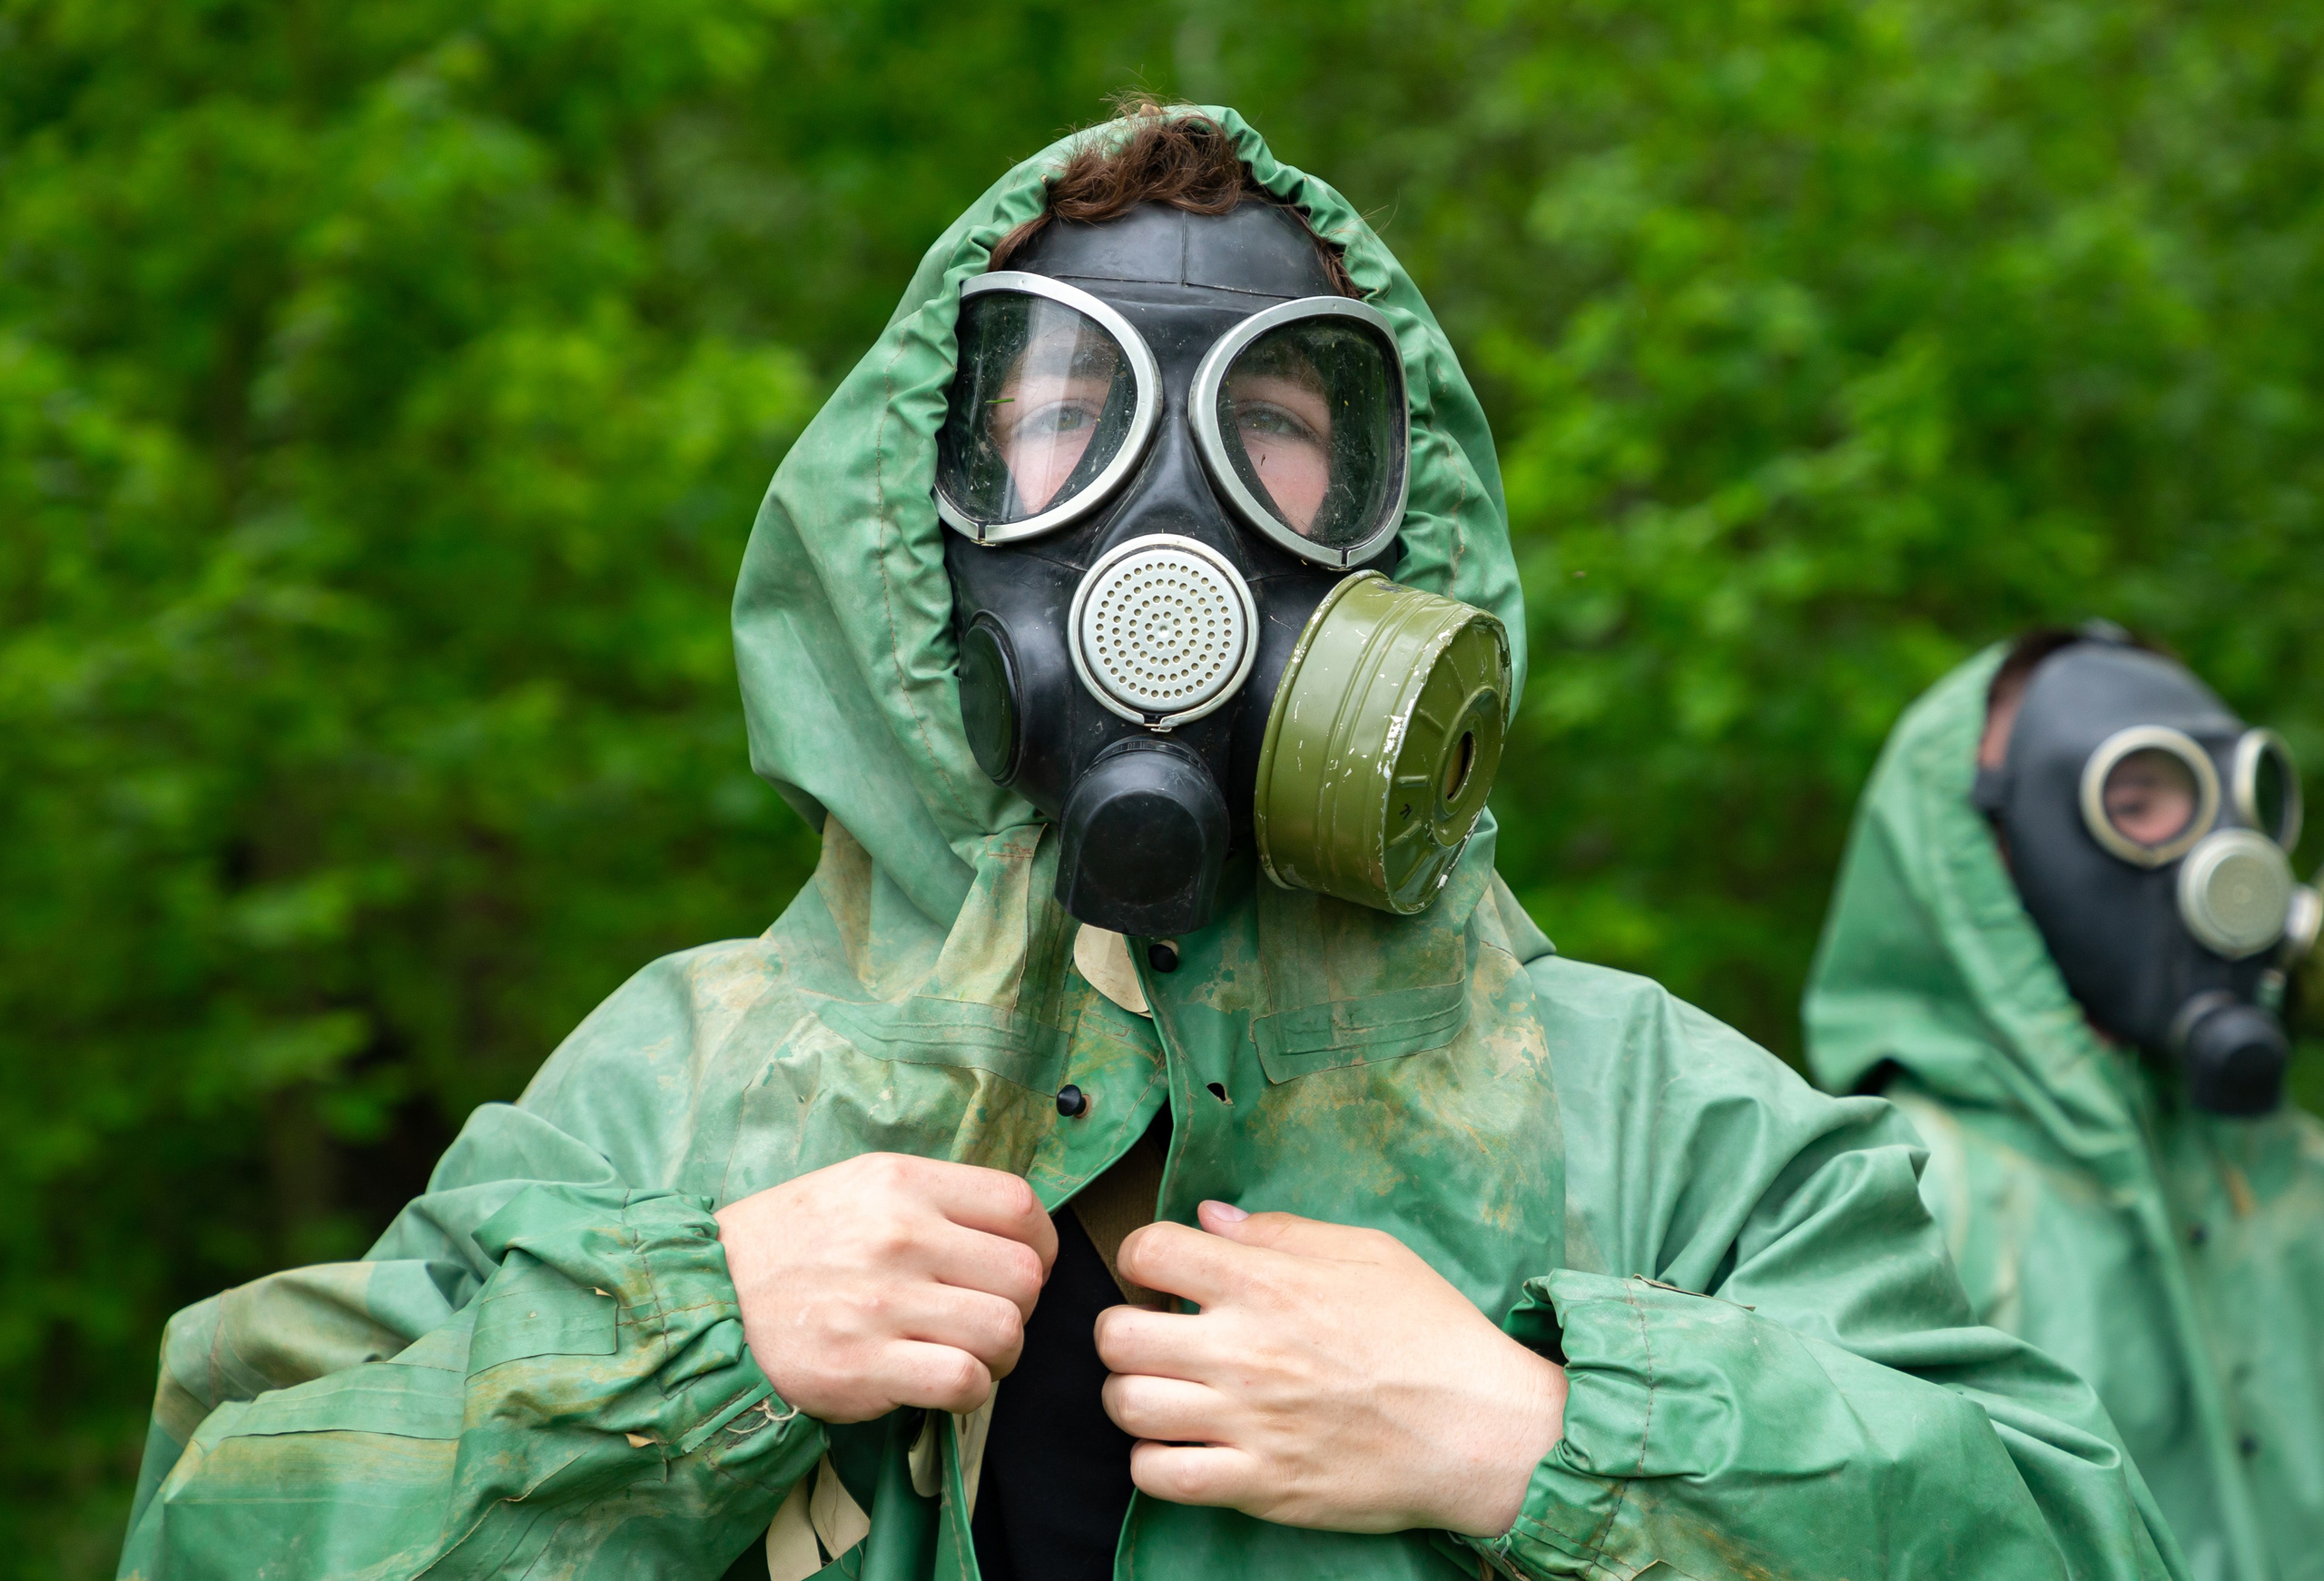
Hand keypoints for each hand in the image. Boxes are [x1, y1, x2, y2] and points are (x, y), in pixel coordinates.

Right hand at [716, 1153, 1056, 1423]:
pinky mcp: (865, 1366)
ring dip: (1000, 1355)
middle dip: (1021, 1307)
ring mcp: (881, 1302)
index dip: (1038, 1246)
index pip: (1019, 1205)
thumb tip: (1015, 1234)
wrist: (708, 1297)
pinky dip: (969, 1390)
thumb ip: (936, 1200)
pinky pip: (964, 1382)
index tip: (1022, 1269)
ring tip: (967, 1353)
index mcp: (902, 1181)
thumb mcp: (861, 1186)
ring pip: (1004, 1331)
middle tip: (988, 1318)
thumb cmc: (794, 1243)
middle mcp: (898, 1234)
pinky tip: (941, 1382)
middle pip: (1023, 1275)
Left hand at [1097, 1202, 1564, 1535]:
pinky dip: (1153, 1462)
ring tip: (1165, 1392)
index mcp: (1266, 1283)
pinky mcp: (1259, 1485)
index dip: (1143, 1256)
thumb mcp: (1367, 1253)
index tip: (1163, 1273)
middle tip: (1156, 1336)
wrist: (1483, 1429)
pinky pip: (1159, 1477)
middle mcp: (1244, 1350)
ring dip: (1132, 1396)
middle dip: (1123, 1330)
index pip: (1148, 1250)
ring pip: (1126, 1405)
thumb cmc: (1431, 1332)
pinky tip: (1181, 1446)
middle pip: (1116, 1335)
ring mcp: (1247, 1422)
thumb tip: (1211, 1217)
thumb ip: (1280, 1232)